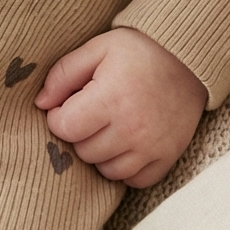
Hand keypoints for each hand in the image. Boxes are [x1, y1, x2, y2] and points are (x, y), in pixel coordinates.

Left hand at [35, 27, 208, 188]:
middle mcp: (132, 128)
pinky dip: (125, 168)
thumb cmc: (139, 51)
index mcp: (112, 97)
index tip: (68, 104)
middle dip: (80, 133)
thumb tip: (40, 104)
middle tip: (92, 113)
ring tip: (109, 127)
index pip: (65, 127)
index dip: (59, 116)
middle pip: (84, 151)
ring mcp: (152, 147)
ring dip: (101, 152)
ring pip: (105, 170)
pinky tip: (126, 144)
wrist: (189, 59)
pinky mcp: (167, 157)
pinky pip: (133, 181)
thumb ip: (63, 73)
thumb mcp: (98, 48)